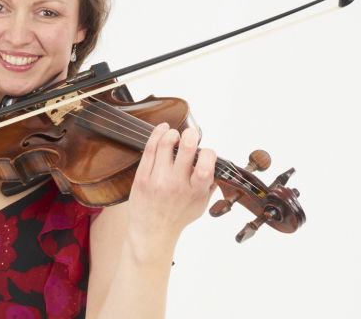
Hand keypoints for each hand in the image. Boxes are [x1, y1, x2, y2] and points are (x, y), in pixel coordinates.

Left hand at [126, 123, 215, 261]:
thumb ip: (209, 186)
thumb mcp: (200, 205)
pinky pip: (150, 149)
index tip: (206, 152)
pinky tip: (162, 129)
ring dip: (173, 133)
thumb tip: (218, 167)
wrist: (152, 231)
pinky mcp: (142, 177)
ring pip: (166, 144)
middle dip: (191, 134)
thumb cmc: (178, 217)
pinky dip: (157, 134)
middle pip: (186, 149)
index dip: (209, 153)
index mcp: (195, 192)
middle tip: (191, 134)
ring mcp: (158, 180)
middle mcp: (177, 184)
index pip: (206, 166)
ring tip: (175, 134)